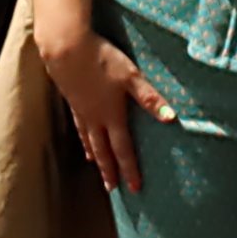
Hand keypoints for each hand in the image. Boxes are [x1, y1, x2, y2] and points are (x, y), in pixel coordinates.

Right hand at [33, 0, 173, 194]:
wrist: (65, 48)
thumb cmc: (101, 60)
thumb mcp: (130, 76)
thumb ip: (149, 97)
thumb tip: (171, 118)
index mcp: (111, 115)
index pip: (123, 149)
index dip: (130, 169)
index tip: (134, 188)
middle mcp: (95, 118)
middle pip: (103, 150)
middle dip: (110, 170)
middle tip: (112, 189)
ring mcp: (81, 110)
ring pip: (89, 140)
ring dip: (96, 156)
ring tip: (96, 168)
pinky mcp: (71, 99)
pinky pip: (79, 126)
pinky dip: (83, 137)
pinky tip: (83, 137)